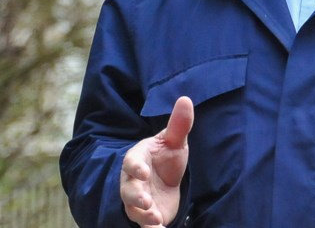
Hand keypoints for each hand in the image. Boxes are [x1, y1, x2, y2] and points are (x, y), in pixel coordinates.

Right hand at [120, 96, 193, 226]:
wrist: (165, 182)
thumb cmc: (166, 159)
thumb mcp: (174, 142)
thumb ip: (178, 125)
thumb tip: (186, 99)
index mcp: (138, 160)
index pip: (131, 162)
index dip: (135, 167)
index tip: (142, 172)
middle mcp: (134, 182)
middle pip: (128, 190)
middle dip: (135, 196)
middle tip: (145, 202)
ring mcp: (139, 201)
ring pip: (134, 210)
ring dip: (142, 215)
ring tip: (155, 220)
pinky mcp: (147, 217)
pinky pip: (145, 225)